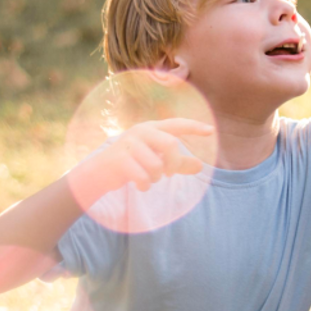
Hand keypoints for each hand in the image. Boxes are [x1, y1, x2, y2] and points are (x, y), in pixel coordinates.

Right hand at [72, 118, 211, 199]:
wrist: (99, 173)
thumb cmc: (132, 163)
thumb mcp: (156, 160)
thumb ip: (178, 163)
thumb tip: (200, 166)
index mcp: (152, 128)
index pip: (177, 124)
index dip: (194, 127)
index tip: (211, 131)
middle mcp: (141, 131)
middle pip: (170, 145)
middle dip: (173, 163)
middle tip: (169, 174)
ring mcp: (128, 144)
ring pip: (156, 165)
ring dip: (156, 178)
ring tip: (149, 179)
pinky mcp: (119, 159)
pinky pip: (142, 177)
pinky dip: (145, 185)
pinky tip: (140, 186)